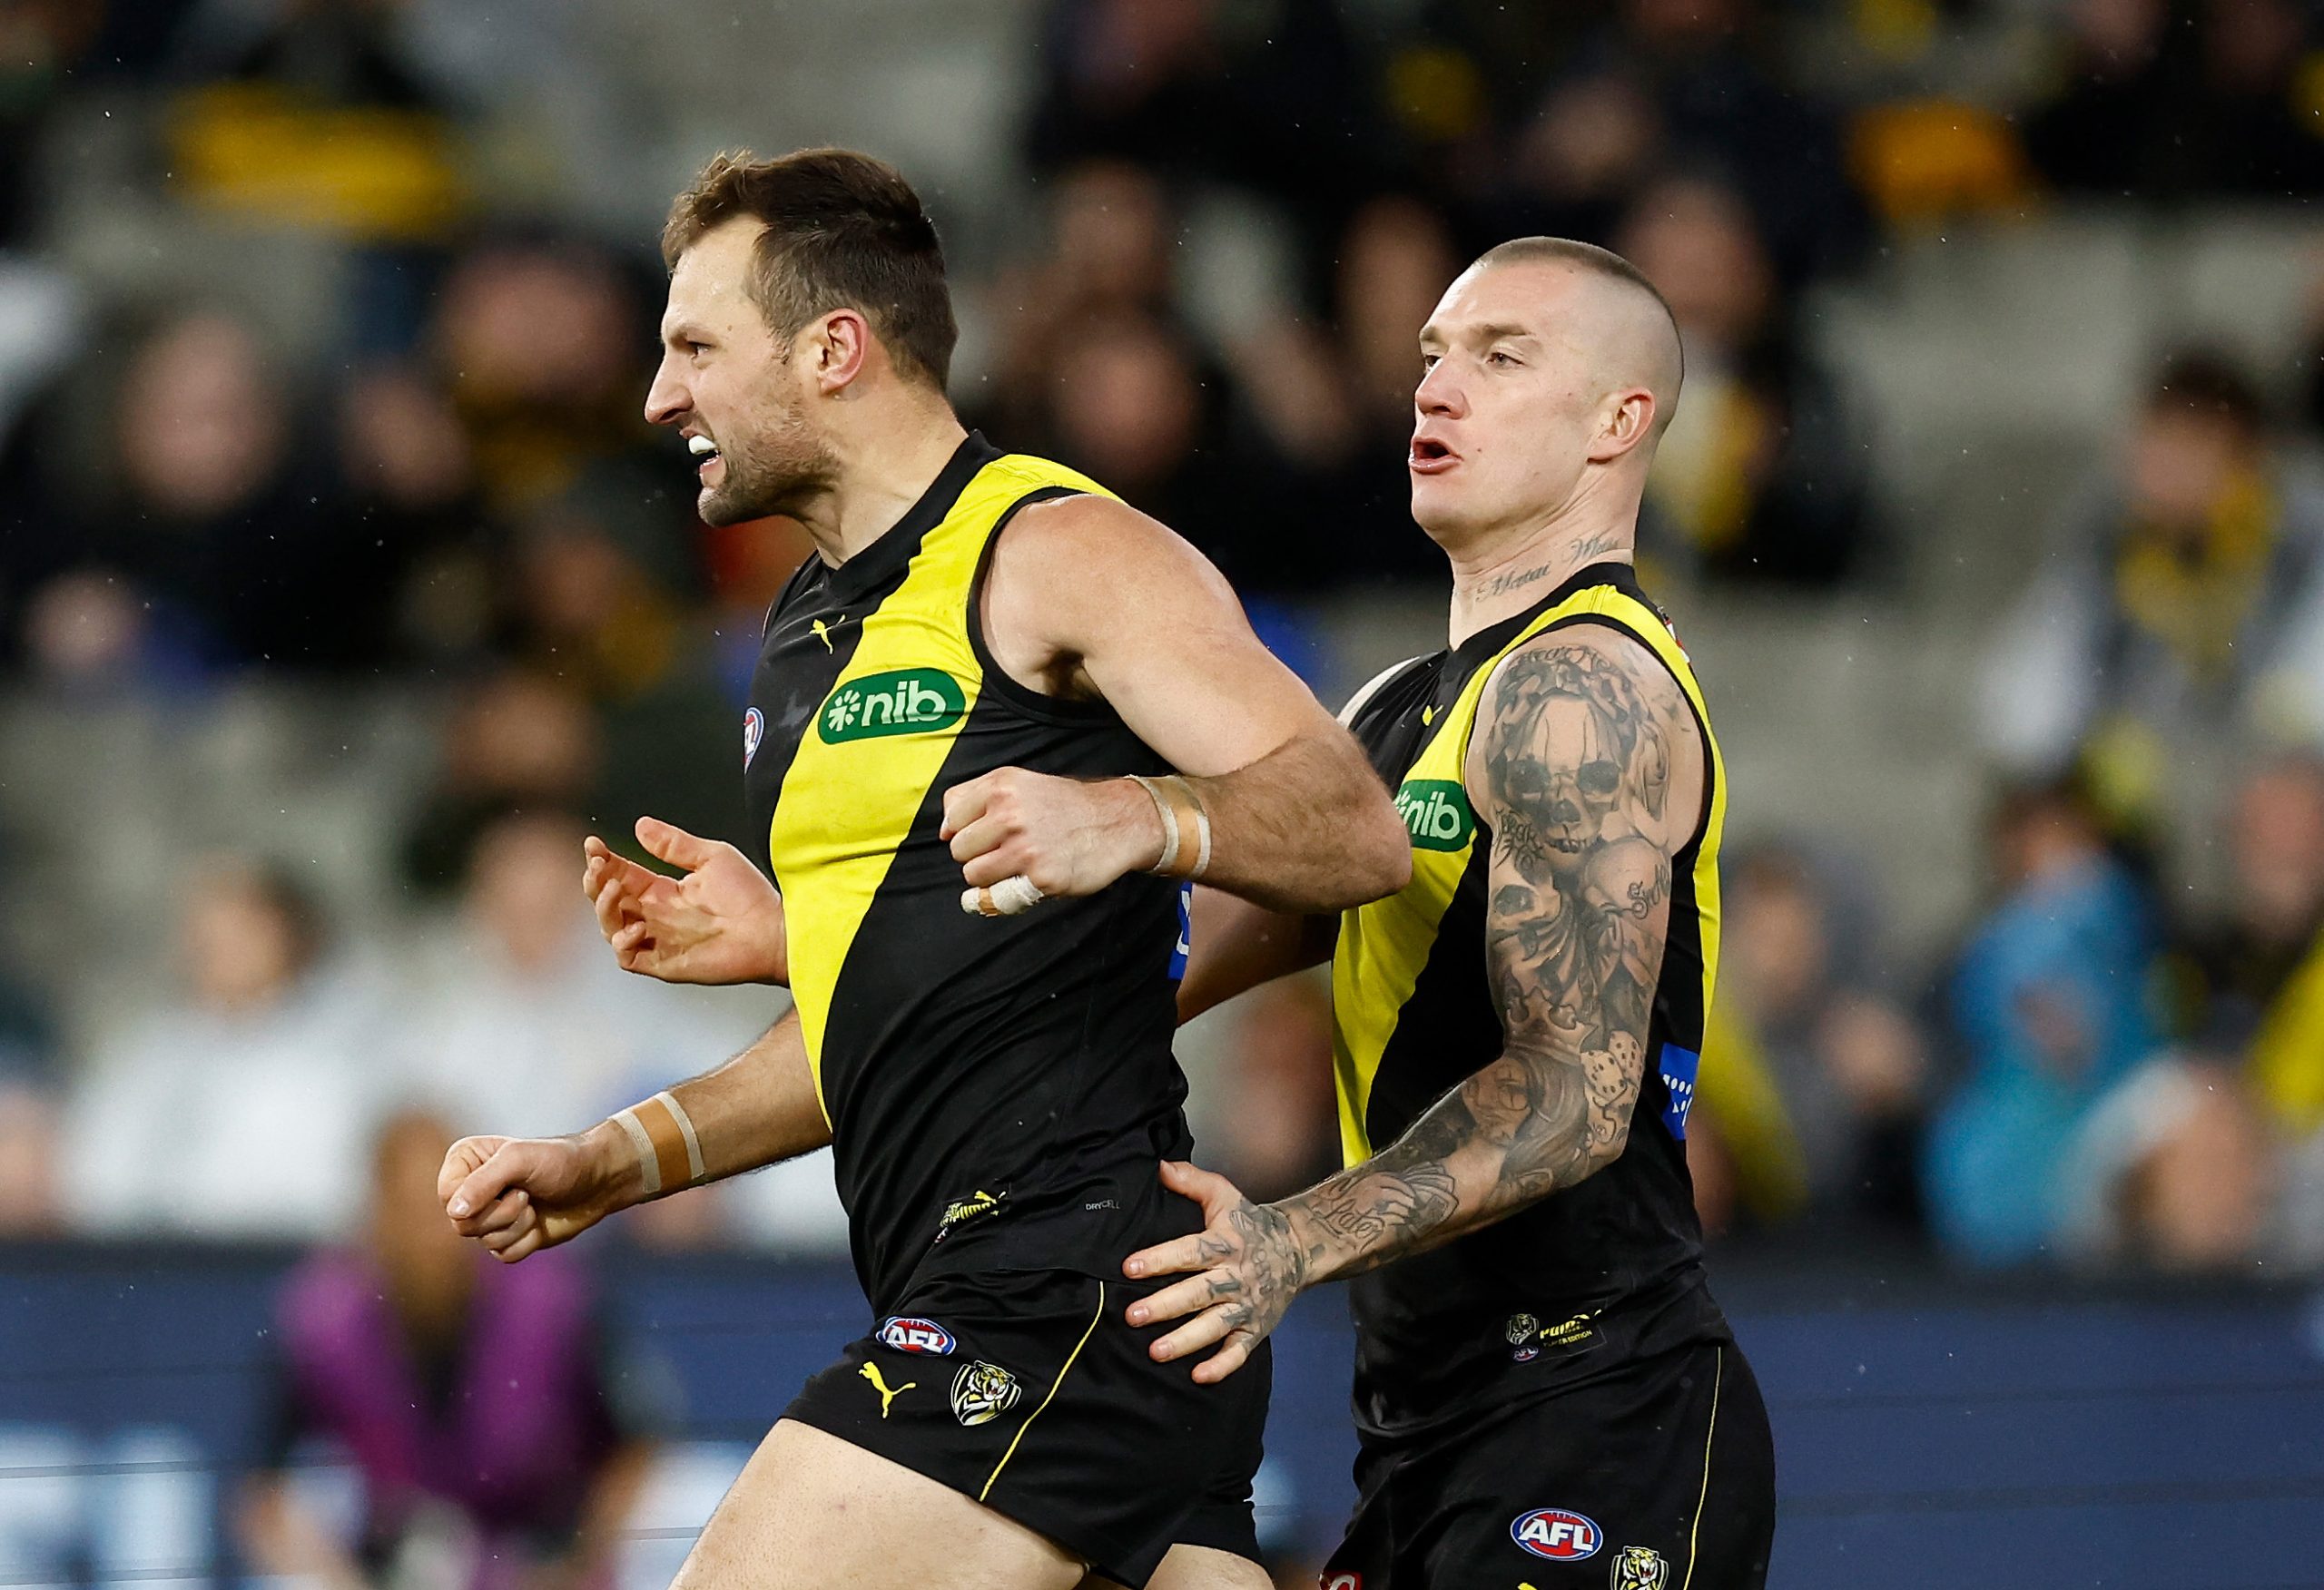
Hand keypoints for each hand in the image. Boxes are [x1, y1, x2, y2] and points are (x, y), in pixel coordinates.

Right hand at [440, 1129, 630, 1262]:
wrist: (598, 1181)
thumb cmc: (561, 1160)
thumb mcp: (520, 1160)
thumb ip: (483, 1182)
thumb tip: (454, 1213)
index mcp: (465, 1161)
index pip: (447, 1196)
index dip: (476, 1200)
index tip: (510, 1185)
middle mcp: (470, 1189)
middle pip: (462, 1224)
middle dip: (501, 1214)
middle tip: (526, 1195)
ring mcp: (488, 1215)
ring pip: (483, 1241)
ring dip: (517, 1226)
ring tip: (534, 1204)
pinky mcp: (507, 1237)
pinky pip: (502, 1255)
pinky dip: (525, 1242)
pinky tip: (538, 1224)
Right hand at [583, 816, 786, 984]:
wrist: (772, 931)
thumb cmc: (750, 896)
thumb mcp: (712, 858)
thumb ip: (675, 844)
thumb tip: (641, 825)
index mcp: (663, 890)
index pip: (621, 874)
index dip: (603, 860)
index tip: (594, 844)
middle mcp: (656, 915)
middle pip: (608, 901)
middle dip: (595, 882)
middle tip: (597, 866)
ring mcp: (657, 940)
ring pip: (611, 927)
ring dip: (604, 908)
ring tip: (612, 888)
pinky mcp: (664, 963)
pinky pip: (628, 958)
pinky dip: (622, 942)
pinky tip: (636, 925)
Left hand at [941, 768, 1159, 897]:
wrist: (1118, 821)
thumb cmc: (1064, 806)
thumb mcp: (1019, 783)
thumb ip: (974, 798)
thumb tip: (943, 832)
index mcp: (1001, 786)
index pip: (952, 817)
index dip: (967, 829)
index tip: (989, 832)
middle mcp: (1009, 814)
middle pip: (959, 849)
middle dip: (978, 854)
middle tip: (1009, 849)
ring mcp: (1025, 847)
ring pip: (973, 874)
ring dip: (992, 876)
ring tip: (1019, 864)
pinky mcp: (1040, 878)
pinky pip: (998, 897)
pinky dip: (1008, 893)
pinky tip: (1031, 879)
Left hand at [1121, 1160, 1310, 1383]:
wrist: (1297, 1249)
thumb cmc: (1250, 1223)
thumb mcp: (1225, 1195)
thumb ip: (1191, 1181)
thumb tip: (1158, 1167)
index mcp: (1225, 1244)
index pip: (1191, 1251)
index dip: (1161, 1259)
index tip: (1130, 1267)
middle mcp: (1236, 1276)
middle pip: (1199, 1293)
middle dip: (1165, 1306)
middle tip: (1133, 1315)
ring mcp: (1247, 1306)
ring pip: (1215, 1326)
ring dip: (1186, 1340)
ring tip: (1155, 1352)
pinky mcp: (1256, 1328)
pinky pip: (1240, 1351)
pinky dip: (1222, 1365)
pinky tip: (1199, 1376)